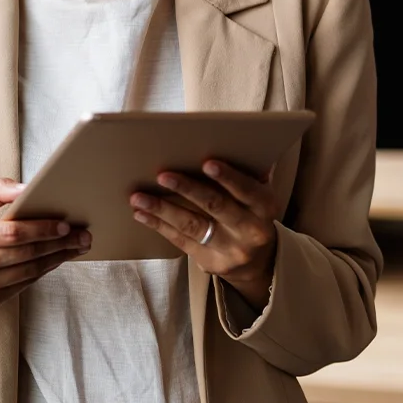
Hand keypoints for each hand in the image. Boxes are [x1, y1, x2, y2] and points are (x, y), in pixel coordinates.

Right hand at [0, 178, 91, 344]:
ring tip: (76, 247)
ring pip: (28, 271)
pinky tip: (56, 259)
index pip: (11, 232)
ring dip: (56, 258)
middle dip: (57, 244)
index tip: (65, 224)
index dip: (40, 229)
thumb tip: (28, 188)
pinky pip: (24, 284)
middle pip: (24, 253)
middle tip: (83, 236)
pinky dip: (43, 270)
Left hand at [129, 160, 279, 310]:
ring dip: (162, 209)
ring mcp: (230, 249)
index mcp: (264, 206)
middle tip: (162, 175)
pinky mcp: (210, 261)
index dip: (228, 177)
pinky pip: (180, 240)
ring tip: (138, 197)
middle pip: (216, 207)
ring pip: (192, 225)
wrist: (258, 260)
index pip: (247, 190)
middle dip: (187, 189)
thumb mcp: (255, 194)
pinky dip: (159, 225)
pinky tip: (141, 213)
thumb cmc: (249, 212)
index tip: (207, 163)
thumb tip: (220, 141)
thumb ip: (244, 173)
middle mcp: (250, 230)